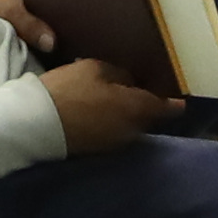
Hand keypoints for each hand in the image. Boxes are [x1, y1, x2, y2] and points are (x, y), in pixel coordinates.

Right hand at [42, 59, 180, 157]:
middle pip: (146, 117)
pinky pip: (114, 132)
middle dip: (147, 106)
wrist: (36, 124)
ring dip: (128, 114)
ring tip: (117, 99)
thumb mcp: (94, 69)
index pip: (164, 107)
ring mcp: (114, 142)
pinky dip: (113, 122)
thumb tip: (129, 81)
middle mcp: (131, 130)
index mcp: (136, 108)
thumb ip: (119, 74)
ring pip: (129, 125)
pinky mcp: (97, 149)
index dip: (173, 103)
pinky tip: (101, 111)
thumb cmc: (69, 90)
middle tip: (141, 91)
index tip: (181, 102)